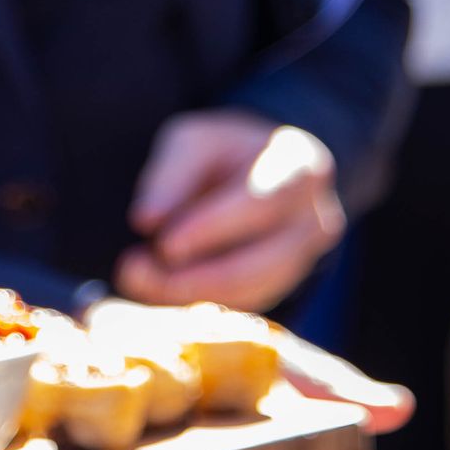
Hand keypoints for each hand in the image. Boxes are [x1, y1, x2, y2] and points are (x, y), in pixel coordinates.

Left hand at [117, 113, 344, 311]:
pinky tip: (156, 289)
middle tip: (134, 271)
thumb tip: (147, 220)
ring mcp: (305, 262)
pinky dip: (195, 303)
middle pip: (260, 264)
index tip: (163, 244)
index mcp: (300, 168)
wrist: (257, 173)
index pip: (261, 203)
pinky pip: (239, 308)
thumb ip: (170, 175)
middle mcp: (315, 220)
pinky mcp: (283, 290)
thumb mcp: (194, 141)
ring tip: (136, 278)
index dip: (212, 229)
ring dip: (188, 294)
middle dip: (194, 276)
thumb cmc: (224, 152)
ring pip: (250, 294)